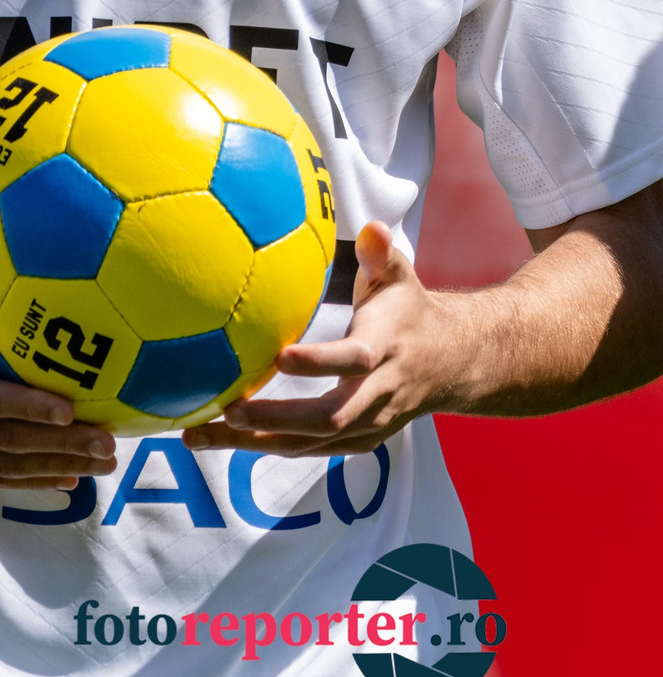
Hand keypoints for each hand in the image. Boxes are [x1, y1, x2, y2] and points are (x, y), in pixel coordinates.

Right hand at [0, 381, 114, 489]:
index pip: (2, 400)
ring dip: (63, 466)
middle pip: (15, 438)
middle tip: (107, 446)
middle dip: (64, 443)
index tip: (67, 413)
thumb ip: (29, 370)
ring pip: (15, 464)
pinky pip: (7, 480)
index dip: (32, 407)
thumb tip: (68, 325)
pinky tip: (73, 481)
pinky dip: (40, 481)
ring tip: (105, 465)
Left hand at [183, 222, 461, 457]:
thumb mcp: (402, 279)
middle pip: (327, 418)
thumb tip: (370, 226)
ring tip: (197, 435)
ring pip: (308, 443)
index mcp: (386, 351)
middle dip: (276, 418)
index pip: (354, 361)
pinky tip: (218, 438)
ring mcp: (367, 424)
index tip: (278, 357)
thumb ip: (381, 255)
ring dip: (252, 442)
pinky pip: (306, 450)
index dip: (319, 363)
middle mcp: (378, 395)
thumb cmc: (409, 313)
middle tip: (227, 410)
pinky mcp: (354, 442)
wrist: (450, 363)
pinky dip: (263, 446)